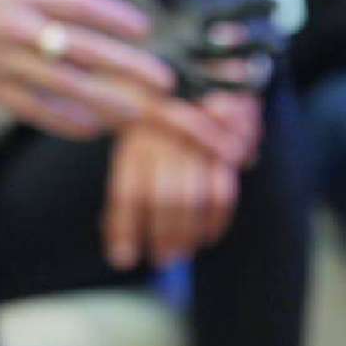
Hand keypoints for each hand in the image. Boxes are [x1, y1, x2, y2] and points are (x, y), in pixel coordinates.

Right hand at [0, 0, 172, 137]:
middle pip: (89, 48)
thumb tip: (67, 20)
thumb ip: (26, 1)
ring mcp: (0, 61)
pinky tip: (92, 129)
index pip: (81, 3)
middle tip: (165, 81)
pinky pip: (37, 112)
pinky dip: (70, 121)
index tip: (146, 30)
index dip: (119, 18)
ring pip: (69, 86)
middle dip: (132, 67)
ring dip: (111, 102)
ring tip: (139, 114)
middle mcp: (13, 26)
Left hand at [103, 122, 239, 269]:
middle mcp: (166, 141)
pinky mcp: (228, 151)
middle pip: (164, 199)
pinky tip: (208, 237)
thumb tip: (118, 239)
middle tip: (161, 260)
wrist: (206, 85)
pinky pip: (223, 194)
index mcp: (138, 139)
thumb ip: (131, 184)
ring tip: (182, 253)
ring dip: (189, 234)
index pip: (129, 191)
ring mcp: (199, 146)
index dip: (125, 229)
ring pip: (195, 200)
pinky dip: (216, 221)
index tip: (123, 260)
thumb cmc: (165, 125)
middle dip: (163, 236)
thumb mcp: (138, 142)